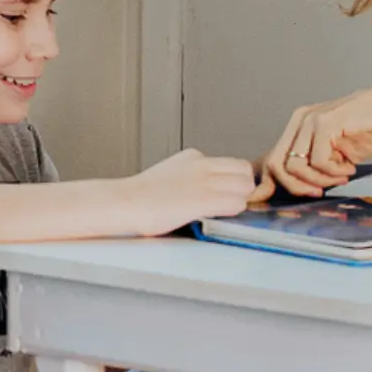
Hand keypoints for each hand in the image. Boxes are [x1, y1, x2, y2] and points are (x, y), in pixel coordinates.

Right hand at [126, 149, 255, 235]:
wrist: (126, 202)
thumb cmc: (141, 195)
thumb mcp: (170, 173)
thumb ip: (190, 176)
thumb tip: (202, 188)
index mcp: (194, 157)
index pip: (232, 163)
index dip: (236, 179)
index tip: (230, 191)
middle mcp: (202, 165)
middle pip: (245, 171)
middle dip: (244, 187)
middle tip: (234, 201)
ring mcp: (204, 182)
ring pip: (245, 186)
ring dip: (242, 199)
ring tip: (228, 209)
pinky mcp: (203, 201)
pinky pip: (236, 202)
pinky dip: (236, 209)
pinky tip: (224, 214)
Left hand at [250, 76, 371, 203]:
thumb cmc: (368, 130)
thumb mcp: (334, 154)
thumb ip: (314, 166)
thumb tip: (300, 188)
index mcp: (298, 126)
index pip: (272, 159)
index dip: (267, 183)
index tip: (265, 200)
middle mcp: (299, 120)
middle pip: (276, 165)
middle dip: (295, 187)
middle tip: (318, 192)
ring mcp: (310, 120)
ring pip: (296, 167)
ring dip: (320, 180)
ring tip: (341, 177)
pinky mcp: (325, 123)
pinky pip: (318, 162)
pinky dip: (334, 172)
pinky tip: (349, 168)